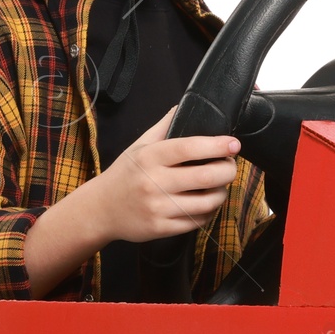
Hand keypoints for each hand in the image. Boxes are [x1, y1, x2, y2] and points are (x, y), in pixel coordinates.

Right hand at [90, 107, 241, 241]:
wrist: (101, 209)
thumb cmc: (125, 174)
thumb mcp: (139, 146)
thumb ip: (164, 127)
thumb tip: (187, 105)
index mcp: (150, 157)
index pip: (189, 148)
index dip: (216, 146)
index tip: (233, 144)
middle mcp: (154, 182)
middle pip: (205, 176)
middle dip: (227, 171)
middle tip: (230, 166)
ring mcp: (158, 207)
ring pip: (206, 202)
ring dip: (221, 193)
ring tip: (219, 186)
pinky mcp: (161, 228)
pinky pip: (197, 221)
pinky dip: (208, 212)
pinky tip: (206, 204)